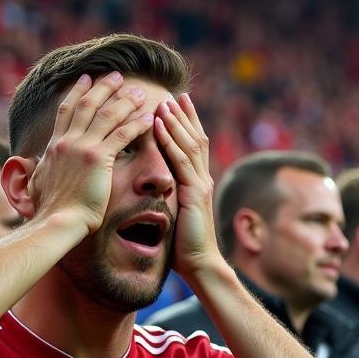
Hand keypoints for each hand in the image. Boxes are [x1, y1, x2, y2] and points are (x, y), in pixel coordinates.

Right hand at [29, 72, 153, 232]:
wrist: (57, 221)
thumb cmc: (50, 210)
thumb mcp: (38, 182)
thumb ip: (39, 169)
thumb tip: (34, 165)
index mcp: (55, 145)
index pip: (67, 110)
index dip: (77, 92)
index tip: (87, 79)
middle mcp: (68, 141)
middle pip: (87, 104)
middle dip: (103, 88)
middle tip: (117, 75)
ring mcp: (83, 148)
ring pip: (107, 115)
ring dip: (125, 101)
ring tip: (140, 92)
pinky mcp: (99, 160)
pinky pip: (122, 135)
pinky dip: (136, 124)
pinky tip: (149, 117)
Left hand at [152, 94, 220, 280]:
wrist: (200, 264)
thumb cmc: (184, 246)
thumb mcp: (174, 215)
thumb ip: (169, 199)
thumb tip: (156, 192)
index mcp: (197, 184)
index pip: (194, 147)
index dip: (188, 125)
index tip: (178, 105)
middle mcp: (202, 179)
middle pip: (196, 139)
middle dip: (186, 116)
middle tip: (176, 93)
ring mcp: (200, 185)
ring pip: (189, 144)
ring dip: (176, 121)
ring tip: (165, 101)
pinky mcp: (194, 193)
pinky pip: (181, 160)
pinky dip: (170, 140)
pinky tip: (160, 124)